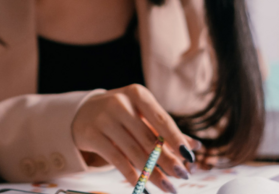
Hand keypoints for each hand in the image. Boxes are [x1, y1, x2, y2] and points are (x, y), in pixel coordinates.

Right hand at [72, 84, 201, 193]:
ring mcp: (103, 119)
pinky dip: (133, 176)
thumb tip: (195, 147)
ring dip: (154, 173)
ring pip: (134, 152)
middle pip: (149, 138)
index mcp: (137, 94)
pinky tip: (144, 187)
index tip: (190, 157)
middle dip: (168, 161)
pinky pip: (117, 160)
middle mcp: (120, 103)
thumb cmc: (121, 114)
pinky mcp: (91, 135)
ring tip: (169, 187)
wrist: (82, 112)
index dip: (177, 139)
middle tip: (183, 176)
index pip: (162, 119)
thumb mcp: (142, 115)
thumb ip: (166, 130)